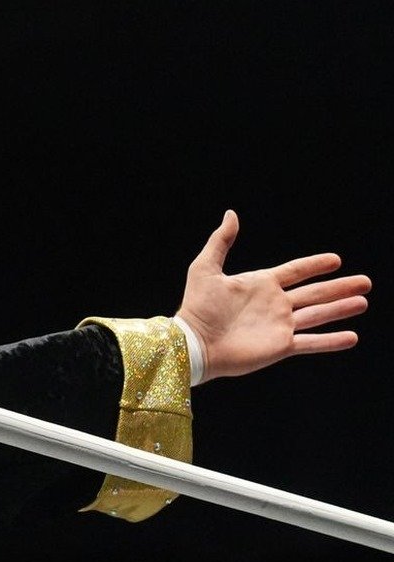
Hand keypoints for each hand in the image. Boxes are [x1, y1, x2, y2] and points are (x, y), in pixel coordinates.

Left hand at [176, 210, 370, 380]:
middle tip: (366, 282)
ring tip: (362, 301)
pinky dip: (332, 341)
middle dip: (340, 287)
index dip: (315, 265)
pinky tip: (352, 337)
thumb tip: (231, 214)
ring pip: (318, 315)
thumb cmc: (197, 307)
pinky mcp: (281, 347)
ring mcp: (279, 326)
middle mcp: (275, 304)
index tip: (336, 259)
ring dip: (341, 308)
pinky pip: (312, 342)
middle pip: (314, 293)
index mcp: (261, 284)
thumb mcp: (205, 268)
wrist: (194, 343)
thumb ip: (220, 242)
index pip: (295, 271)